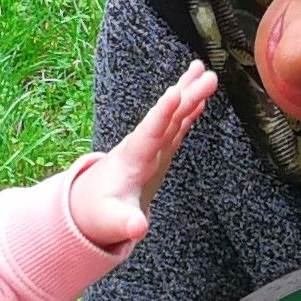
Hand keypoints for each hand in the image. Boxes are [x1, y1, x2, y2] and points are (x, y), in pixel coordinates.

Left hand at [69, 63, 217, 248]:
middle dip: (187, 96)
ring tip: (206, 72)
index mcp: (132, 159)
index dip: (162, 113)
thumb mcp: (111, 223)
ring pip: (173, 116)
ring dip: (189, 95)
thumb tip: (137, 229)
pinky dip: (188, 113)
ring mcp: (151, 147)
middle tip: (210, 76)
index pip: (149, 133)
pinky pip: (176, 127)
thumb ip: (125, 224)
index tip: (175, 92)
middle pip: (168, 118)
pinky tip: (201, 100)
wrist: (90, 204)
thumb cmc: (99, 214)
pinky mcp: (158, 152)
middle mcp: (142, 146)